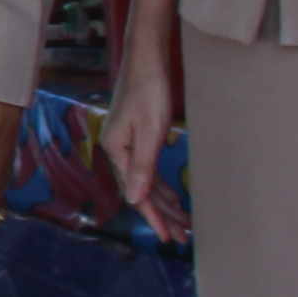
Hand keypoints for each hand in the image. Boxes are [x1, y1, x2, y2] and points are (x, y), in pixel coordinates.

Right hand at [101, 37, 190, 245]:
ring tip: (181, 222)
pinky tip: (172, 196)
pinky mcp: (136, 137)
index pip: (135, 192)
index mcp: (116, 150)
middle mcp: (117, 150)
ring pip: (145, 182)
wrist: (147, 60)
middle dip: (160, 214)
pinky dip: (160, 186)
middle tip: (180, 236)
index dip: (152, 216)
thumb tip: (136, 200)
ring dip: (162, 202)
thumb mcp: (150, 131)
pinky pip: (147, 170)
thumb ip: (142, 166)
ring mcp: (126, 144)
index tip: (167, 236)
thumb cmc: (149, 91)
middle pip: (139, 191)